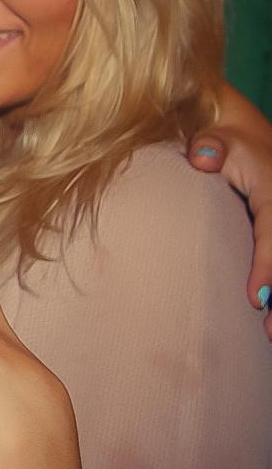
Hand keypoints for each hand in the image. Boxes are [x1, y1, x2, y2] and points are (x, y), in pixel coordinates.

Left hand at [188, 87, 271, 334]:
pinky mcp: (270, 229)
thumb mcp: (217, 137)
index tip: (258, 297)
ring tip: (266, 334)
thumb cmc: (220, 139)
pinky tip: (264, 319)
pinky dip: (270, 281)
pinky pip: (270, 253)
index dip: (269, 266)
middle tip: (266, 330)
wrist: (236, 133)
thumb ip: (210, 147)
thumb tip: (203, 156)